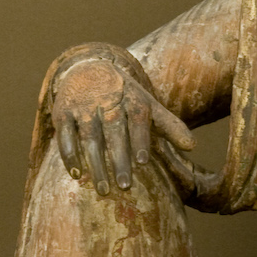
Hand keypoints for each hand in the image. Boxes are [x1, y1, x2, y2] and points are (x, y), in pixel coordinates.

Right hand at [51, 52, 193, 192]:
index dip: (139, 140)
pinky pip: (65, 135)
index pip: (137, 120)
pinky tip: (76, 174)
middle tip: (125, 187)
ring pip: (89, 138)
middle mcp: (107, 102)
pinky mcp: (63, 112)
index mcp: (132, 100)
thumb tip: (193, 147)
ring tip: (103, 190)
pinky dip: (69, 154)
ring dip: (95, 164)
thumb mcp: (149, 106)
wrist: (88, 67)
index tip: (143, 162)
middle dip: (119, 160)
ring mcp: (84, 107)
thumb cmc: (125, 96)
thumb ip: (170, 126)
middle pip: (113, 133)